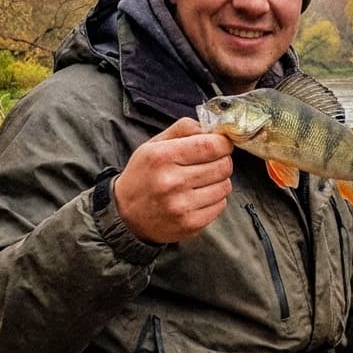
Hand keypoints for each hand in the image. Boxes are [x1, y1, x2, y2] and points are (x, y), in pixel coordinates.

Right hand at [114, 118, 233, 243]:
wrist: (126, 214)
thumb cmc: (144, 174)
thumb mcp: (154, 144)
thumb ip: (183, 129)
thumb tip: (213, 128)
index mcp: (162, 157)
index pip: (212, 146)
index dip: (223, 143)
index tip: (221, 144)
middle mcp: (171, 182)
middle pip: (223, 166)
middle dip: (222, 161)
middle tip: (210, 163)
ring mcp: (181, 206)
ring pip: (225, 186)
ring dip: (218, 181)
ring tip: (200, 181)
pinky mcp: (190, 224)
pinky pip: (220, 205)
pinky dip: (214, 199)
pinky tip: (198, 197)